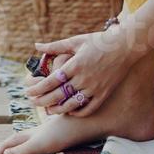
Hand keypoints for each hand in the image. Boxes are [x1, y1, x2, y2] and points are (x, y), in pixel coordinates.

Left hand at [23, 26, 140, 117]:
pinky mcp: (103, 94)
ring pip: (71, 105)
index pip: (50, 81)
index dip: (37, 88)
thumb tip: (36, 46)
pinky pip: (88, 108)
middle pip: (57, 95)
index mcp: (75, 65)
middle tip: (33, 102)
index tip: (28, 91)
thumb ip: (55, 46)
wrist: (125, 47)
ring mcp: (94, 88)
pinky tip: (69, 111)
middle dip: (42, 101)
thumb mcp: (76, 41)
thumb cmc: (99, 41)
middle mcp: (83, 78)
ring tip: (47, 110)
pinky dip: (76, 112)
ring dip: (57, 109)